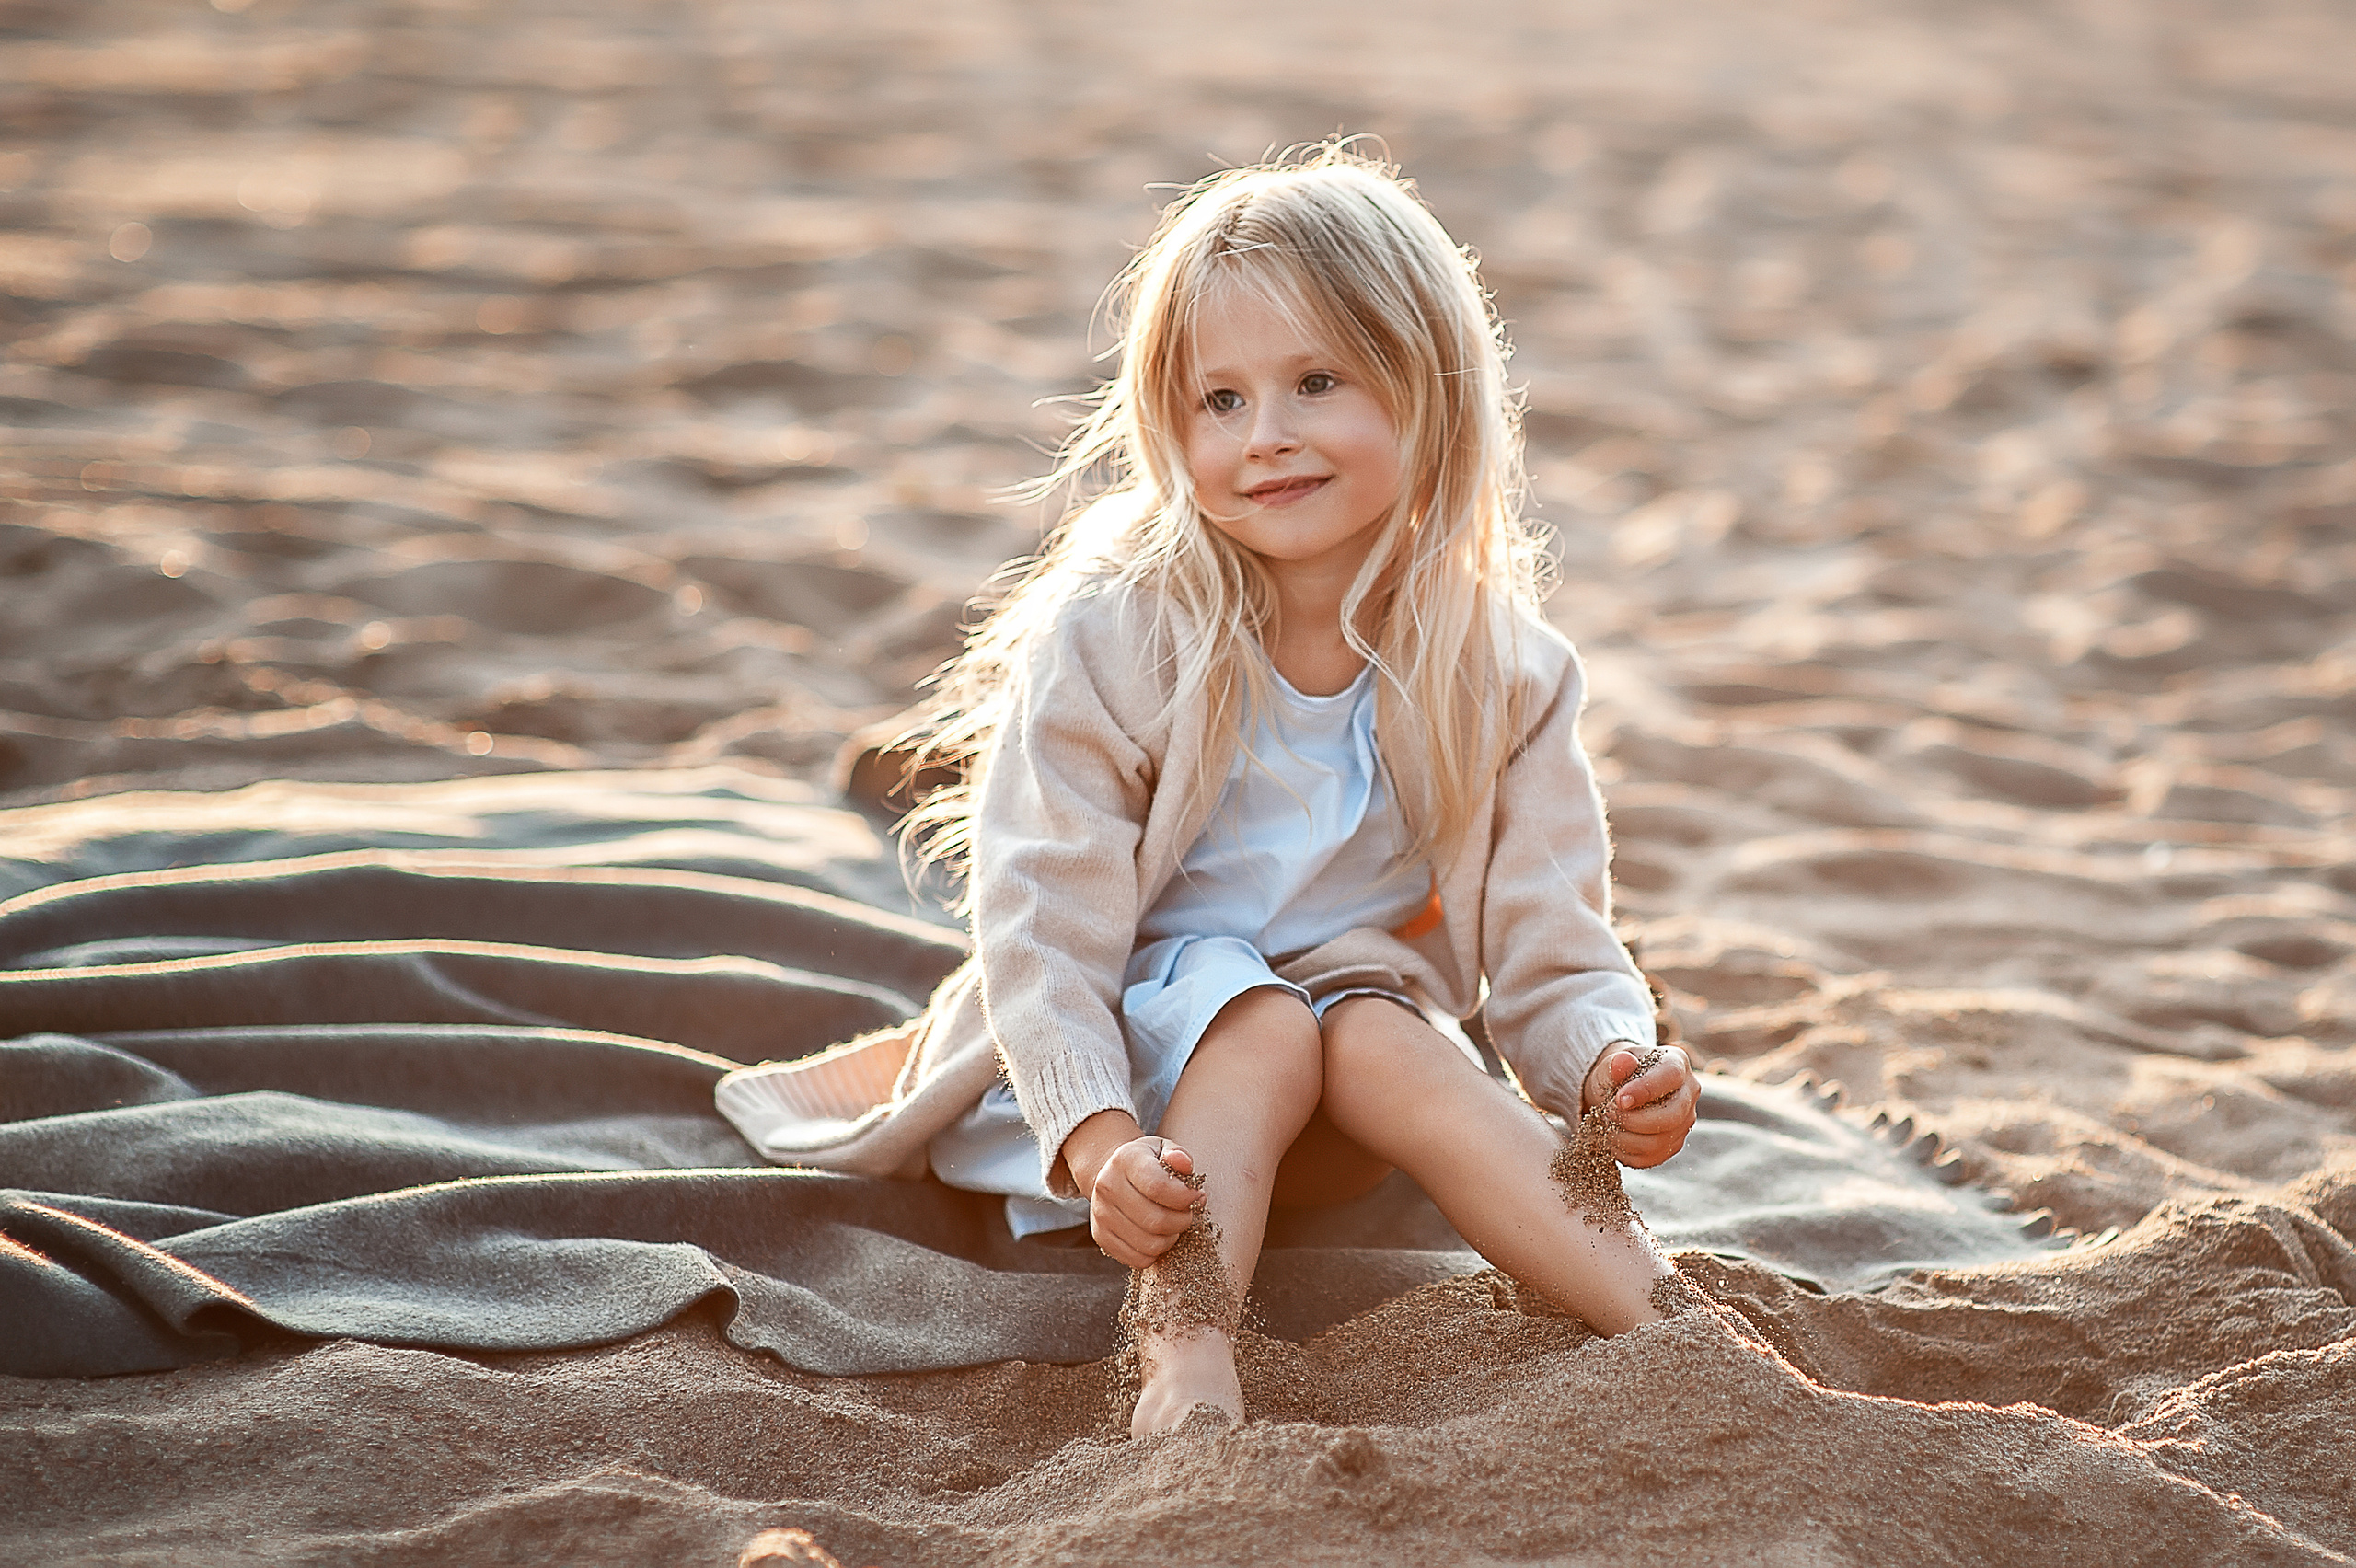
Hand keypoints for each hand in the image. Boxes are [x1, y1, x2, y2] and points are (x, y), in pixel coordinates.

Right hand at [1062, 1110, 1202, 1268]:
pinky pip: (1138, 1259)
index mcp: (1125, 1160)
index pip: (1158, 1187)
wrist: (1113, 1175)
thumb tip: (1183, 1164)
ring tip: (1173, 1224)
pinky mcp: (1101, 1236)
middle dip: (1183, 1220)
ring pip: (1150, 1244)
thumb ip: (1178, 1155)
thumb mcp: (1163, 1149)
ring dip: (1171, 1238)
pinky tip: (1158, 1235)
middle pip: (1156, 1220)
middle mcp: (1107, 1186)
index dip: (1186, 1197)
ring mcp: (1101, 1214)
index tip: (1197, 1196)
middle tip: (1188, 1213)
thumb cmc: (1147, 1163)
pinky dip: (1156, 1252)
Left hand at [1580, 1043, 1697, 1168]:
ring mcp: (1685, 1121)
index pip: (1670, 1077)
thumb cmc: (1615, 1075)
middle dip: (1632, 1119)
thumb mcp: (1608, 1066)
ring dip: (1624, 1138)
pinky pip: (1651, 1158)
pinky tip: (1614, 1137)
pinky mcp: (1674, 1144)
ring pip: (1659, 1142)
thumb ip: (1614, 1065)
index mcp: (1676, 1063)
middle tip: (1607, 1113)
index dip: (1645, 1090)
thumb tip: (1623, 1062)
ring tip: (1607, 1124)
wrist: (1616, 1092)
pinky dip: (1626, 1153)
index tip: (1619, 1100)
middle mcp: (1688, 1092)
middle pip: (1671, 1116)